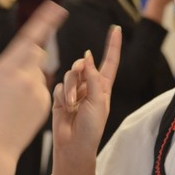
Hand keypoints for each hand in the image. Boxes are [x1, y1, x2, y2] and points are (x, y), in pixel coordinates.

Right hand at [0, 1, 67, 174]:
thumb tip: (4, 70)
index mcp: (7, 69)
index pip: (30, 38)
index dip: (45, 21)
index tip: (57, 8)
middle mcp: (27, 77)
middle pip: (35, 54)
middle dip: (28, 57)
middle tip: (11, 78)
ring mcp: (38, 91)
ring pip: (37, 74)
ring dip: (26, 80)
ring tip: (8, 104)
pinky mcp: (45, 105)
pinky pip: (40, 91)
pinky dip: (31, 96)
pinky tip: (16, 113)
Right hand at [50, 26, 121, 174]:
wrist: (73, 145)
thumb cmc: (91, 128)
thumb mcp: (97, 100)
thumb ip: (92, 77)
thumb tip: (88, 56)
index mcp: (104, 87)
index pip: (110, 61)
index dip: (112, 45)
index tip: (115, 29)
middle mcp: (89, 86)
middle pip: (83, 65)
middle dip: (80, 69)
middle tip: (79, 73)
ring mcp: (75, 91)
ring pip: (70, 74)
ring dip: (70, 87)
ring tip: (72, 104)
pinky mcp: (61, 97)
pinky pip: (59, 86)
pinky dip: (62, 96)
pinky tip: (64, 107)